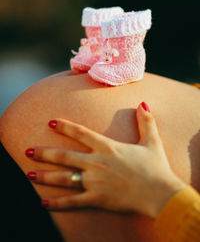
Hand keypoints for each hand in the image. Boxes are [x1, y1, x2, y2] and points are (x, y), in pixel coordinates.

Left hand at [25, 102, 185, 217]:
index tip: (51, 121)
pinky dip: (57, 203)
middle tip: (27, 150)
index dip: (65, 126)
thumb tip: (143, 103)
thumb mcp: (152, 141)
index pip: (81, 133)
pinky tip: (43, 202)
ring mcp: (95, 181)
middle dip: (44, 153)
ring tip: (29, 173)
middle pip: (64, 155)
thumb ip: (146, 121)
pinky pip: (73, 202)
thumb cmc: (156, 167)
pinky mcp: (97, 199)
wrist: (160, 193)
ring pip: (64, 177)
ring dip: (45, 175)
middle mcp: (97, 162)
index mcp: (107, 147)